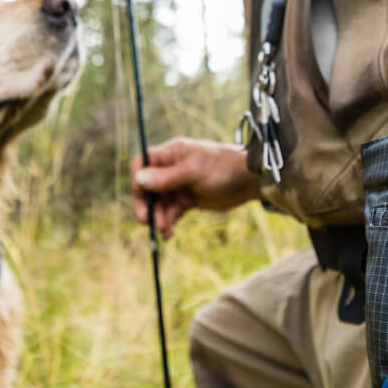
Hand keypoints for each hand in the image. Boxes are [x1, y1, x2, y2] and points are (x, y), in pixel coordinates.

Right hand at [130, 137, 262, 238]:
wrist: (248, 181)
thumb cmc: (223, 168)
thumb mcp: (193, 171)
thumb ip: (166, 177)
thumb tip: (138, 179)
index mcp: (171, 154)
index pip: (142, 163)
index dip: (138, 179)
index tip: (141, 195)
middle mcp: (171, 168)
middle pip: (147, 187)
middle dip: (146, 204)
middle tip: (146, 221)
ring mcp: (178, 185)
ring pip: (158, 203)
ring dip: (158, 217)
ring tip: (165, 230)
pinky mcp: (187, 200)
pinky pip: (171, 212)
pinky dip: (168, 222)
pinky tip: (169, 233)